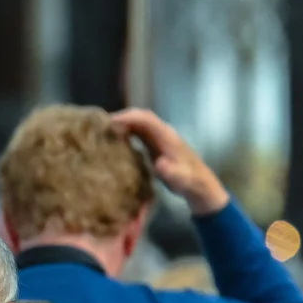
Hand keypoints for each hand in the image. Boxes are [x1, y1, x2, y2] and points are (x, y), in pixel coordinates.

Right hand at [110, 108, 228, 215]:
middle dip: (122, 117)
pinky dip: (126, 132)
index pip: (147, 119)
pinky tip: (115, 141)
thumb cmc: (190, 181)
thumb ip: (172, 172)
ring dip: (123, 124)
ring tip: (104, 131)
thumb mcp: (181, 179)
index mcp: (168, 137)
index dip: (129, 117)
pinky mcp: (156, 145)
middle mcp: (163, 133)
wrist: (200, 186)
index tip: (111, 122)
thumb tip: (160, 164)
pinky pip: (139, 133)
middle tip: (102, 125)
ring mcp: (159, 138)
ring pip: (139, 124)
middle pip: (141, 117)